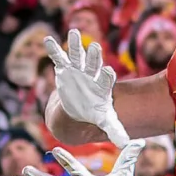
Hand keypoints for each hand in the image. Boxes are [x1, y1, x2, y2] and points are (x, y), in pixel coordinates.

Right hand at [43, 29, 129, 146]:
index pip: (105, 80)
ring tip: (74, 33)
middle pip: (93, 64)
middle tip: (95, 47)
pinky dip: (53, 49)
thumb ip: (115, 129)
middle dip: (93, 56)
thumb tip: (127, 143)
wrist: (79, 109)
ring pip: (77, 56)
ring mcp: (78, 70)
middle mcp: (91, 75)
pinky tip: (48, 40)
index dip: (106, 76)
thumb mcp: (105, 120)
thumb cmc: (94, 112)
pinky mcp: (65, 69)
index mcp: (101, 86)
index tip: (107, 72)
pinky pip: (58, 58)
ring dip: (75, 45)